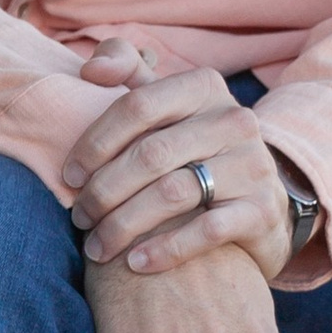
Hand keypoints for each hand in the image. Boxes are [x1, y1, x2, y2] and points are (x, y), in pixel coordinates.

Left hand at [63, 44, 292, 278]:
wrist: (260, 203)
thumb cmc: (194, 150)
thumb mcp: (169, 104)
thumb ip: (129, 71)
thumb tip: (90, 68)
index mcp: (203, 87)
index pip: (137, 106)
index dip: (95, 142)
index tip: (69, 176)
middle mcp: (234, 120)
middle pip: (150, 154)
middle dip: (104, 191)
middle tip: (79, 218)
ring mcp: (253, 165)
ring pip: (173, 193)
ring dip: (124, 225)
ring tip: (98, 247)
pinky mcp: (262, 210)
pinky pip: (206, 230)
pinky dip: (164, 250)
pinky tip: (135, 264)